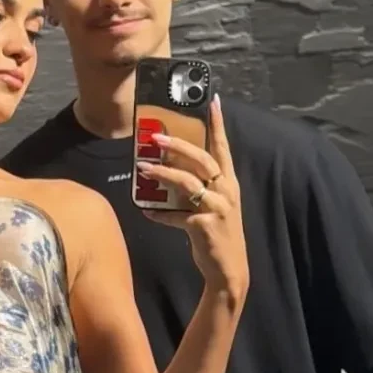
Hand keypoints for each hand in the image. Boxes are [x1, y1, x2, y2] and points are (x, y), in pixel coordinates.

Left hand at [136, 96, 247, 306]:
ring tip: (143, 168)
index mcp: (230, 184)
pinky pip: (176, 216)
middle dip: (177, 146)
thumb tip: (168, 173)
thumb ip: (197, 189)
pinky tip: (146, 210)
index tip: (212, 101)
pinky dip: (159, 214)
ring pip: (187, 183)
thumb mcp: (214, 208)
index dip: (218, 125)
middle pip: (201, 159)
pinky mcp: (203, 227)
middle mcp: (226, 192)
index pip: (223, 148)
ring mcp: (216, 209)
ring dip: (163, 174)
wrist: (228, 271)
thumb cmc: (217, 237)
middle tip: (156, 138)